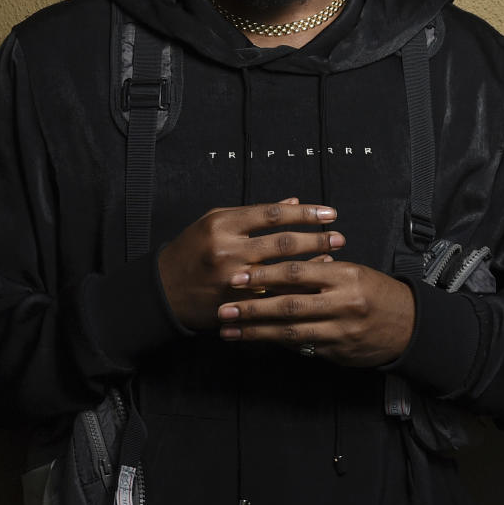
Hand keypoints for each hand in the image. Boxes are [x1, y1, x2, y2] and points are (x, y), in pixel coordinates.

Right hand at [158, 198, 344, 329]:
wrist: (164, 291)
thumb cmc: (191, 251)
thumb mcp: (214, 222)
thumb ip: (253, 213)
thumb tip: (292, 202)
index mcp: (222, 224)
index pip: (272, 214)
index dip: (304, 213)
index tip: (328, 212)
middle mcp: (227, 250)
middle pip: (282, 242)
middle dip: (316, 238)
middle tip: (340, 236)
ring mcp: (232, 279)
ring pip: (281, 270)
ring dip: (312, 262)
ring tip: (333, 255)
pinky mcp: (236, 302)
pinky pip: (274, 294)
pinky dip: (296, 286)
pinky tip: (313, 280)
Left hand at [216, 259, 415, 367]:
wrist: (409, 326)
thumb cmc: (375, 292)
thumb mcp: (351, 271)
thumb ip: (318, 269)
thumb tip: (277, 267)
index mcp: (345, 276)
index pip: (296, 272)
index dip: (263, 275)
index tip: (237, 278)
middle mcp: (343, 305)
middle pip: (288, 306)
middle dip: (252, 308)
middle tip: (223, 308)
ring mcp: (340, 332)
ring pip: (290, 333)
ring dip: (256, 332)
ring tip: (229, 330)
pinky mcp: (338, 354)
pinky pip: (301, 348)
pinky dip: (277, 343)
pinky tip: (256, 340)